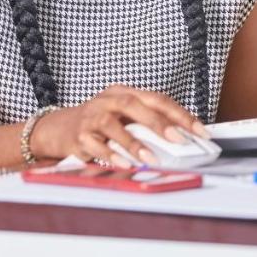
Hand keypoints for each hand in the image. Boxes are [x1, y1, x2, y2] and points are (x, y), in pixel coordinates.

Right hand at [29, 85, 208, 167]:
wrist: (57, 128)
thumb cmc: (98, 122)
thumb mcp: (124, 117)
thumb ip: (148, 124)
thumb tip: (182, 140)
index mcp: (124, 92)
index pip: (156, 98)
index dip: (180, 114)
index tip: (199, 131)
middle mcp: (108, 101)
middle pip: (134, 105)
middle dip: (158, 123)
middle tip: (179, 139)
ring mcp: (92, 117)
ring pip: (113, 125)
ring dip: (134, 142)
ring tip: (151, 157)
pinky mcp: (79, 136)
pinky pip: (95, 145)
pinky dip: (111, 155)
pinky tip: (124, 163)